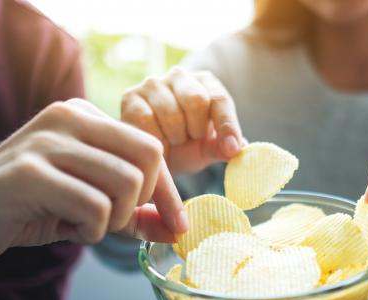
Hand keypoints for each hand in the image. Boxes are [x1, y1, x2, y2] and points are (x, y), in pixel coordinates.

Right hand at [0, 99, 185, 265]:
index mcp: (84, 116)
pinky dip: (91, 230)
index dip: (168, 192)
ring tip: (85, 225)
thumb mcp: (90, 206)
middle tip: (113, 220)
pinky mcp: (29, 173)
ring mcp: (46, 142)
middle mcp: (67, 117)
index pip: (151, 148)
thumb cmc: (30, 208)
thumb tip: (177, 230)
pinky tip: (67, 229)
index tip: (176, 225)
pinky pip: (94, 206)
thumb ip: (134, 214)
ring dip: (114, 220)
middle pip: (147, 158)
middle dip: (141, 202)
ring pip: (125, 183)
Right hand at [121, 67, 243, 174]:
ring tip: (171, 140)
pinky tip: (155, 141)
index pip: (220, 99)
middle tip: (190, 139)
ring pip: (171, 113)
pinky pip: (147, 120)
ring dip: (175, 136)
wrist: (151, 156)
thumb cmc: (185, 149)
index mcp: (206, 83)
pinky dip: (154, 138)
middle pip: (197, 100)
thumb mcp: (207, 150)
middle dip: (196, 130)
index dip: (227, 126)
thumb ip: (222, 148)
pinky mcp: (130, 96)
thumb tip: (237, 149)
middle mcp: (180, 76)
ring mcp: (153, 84)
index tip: (231, 148)